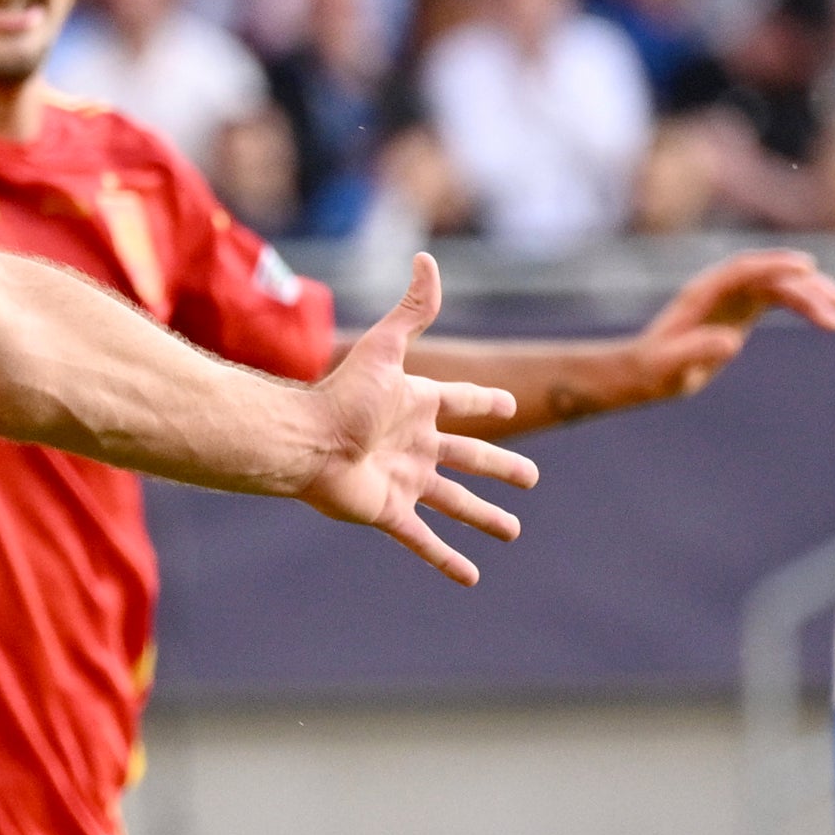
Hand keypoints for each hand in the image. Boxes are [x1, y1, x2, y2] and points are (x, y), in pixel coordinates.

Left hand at [304, 254, 539, 582]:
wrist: (304, 441)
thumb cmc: (340, 395)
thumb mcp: (384, 349)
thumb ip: (411, 311)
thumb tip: (427, 258)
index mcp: (417, 406)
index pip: (461, 402)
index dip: (485, 403)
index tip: (510, 405)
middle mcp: (414, 445)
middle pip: (469, 458)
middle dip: (500, 468)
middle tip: (530, 479)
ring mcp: (404, 481)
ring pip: (456, 503)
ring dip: (484, 516)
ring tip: (512, 530)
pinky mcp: (389, 512)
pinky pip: (425, 540)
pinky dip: (447, 559)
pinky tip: (472, 576)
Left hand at [613, 247, 834, 411]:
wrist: (644, 372)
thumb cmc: (654, 371)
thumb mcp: (670, 368)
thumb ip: (696, 352)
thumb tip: (731, 343)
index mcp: (703, 293)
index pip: (745, 269)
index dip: (776, 265)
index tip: (808, 268)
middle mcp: (722, 287)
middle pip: (771, 277)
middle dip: (807, 290)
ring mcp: (734, 295)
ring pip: (781, 285)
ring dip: (812, 297)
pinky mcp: (743, 308)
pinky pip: (780, 297)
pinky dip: (804, 305)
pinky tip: (827, 317)